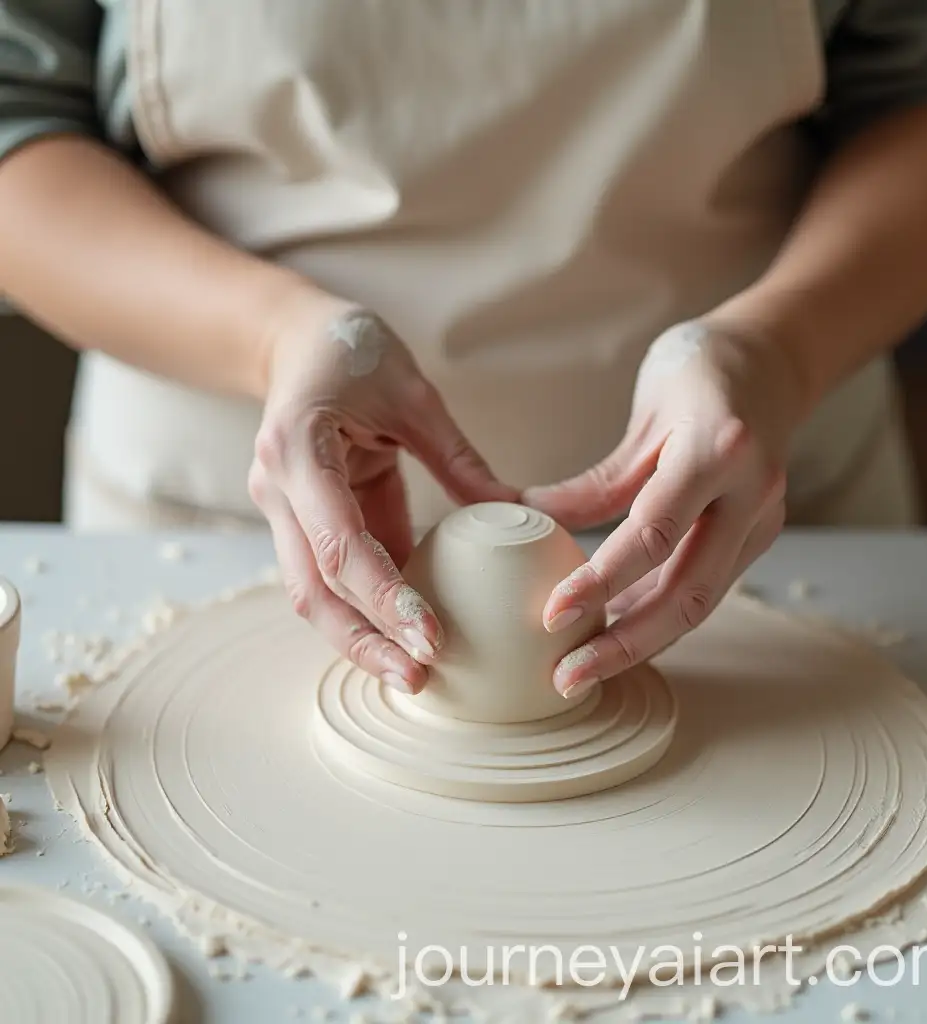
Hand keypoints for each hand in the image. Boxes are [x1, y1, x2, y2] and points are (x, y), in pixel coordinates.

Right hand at [248, 297, 517, 692]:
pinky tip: (407, 634)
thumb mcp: (414, 394)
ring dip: (360, 637)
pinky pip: (334, 575)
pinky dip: (368, 606)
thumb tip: (515, 516)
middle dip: (363, 641)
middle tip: (418, 679)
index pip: (337, 542)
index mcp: (298, 448)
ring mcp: (285, 509)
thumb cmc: (353, 351)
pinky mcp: (305, 520)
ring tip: (414, 675)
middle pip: (312, 588)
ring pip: (314, 593)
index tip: (432, 635)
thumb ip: (457, 458)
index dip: (384, 595)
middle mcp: (278, 488)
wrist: (296, 341)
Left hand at [525, 320, 804, 696]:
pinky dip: (661, 612)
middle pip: (689, 592)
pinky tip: (619, 630)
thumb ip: (593, 483)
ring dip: (643, 640)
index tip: (552, 615)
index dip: (601, 581)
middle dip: (625, 643)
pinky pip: (707, 585)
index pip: (654, 532)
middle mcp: (751, 492)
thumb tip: (527, 525)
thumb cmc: (700, 370)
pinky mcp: (757, 534)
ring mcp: (762, 518)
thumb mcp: (643, 417)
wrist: (773, 357)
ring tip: (584, 666)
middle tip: (566, 676)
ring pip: (702, 600)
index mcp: (718, 449)